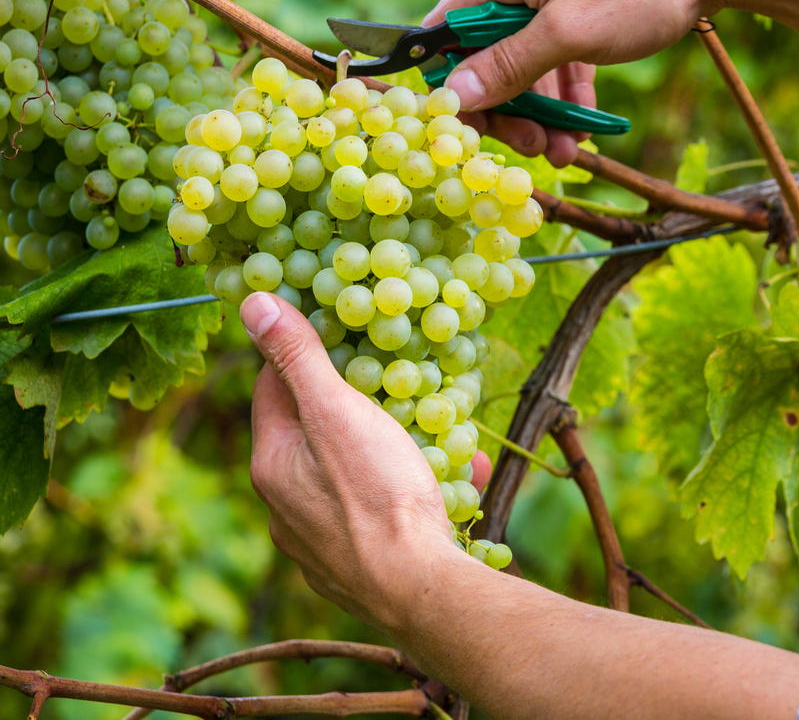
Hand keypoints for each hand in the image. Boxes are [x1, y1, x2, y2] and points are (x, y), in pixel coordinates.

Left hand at [239, 292, 490, 630]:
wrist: (418, 590)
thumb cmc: (376, 495)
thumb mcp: (336, 410)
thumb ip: (298, 357)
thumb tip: (252, 302)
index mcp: (272, 463)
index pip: (272, 387)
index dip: (303, 354)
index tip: (338, 333)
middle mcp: (284, 507)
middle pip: (314, 434)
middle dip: (354, 404)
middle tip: (394, 381)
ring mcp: (319, 543)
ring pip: (352, 477)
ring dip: (389, 451)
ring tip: (432, 432)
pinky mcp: (356, 569)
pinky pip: (381, 516)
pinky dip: (410, 494)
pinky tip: (453, 486)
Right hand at [423, 0, 739, 164]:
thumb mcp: (571, 33)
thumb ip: (511, 63)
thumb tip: (455, 94)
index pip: (447, 33)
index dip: (455, 87)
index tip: (479, 132)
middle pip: (486, 51)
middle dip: (508, 106)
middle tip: (535, 147)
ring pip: (525, 55)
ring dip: (540, 106)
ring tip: (566, 149)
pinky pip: (556, 47)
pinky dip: (565, 86)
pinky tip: (581, 124)